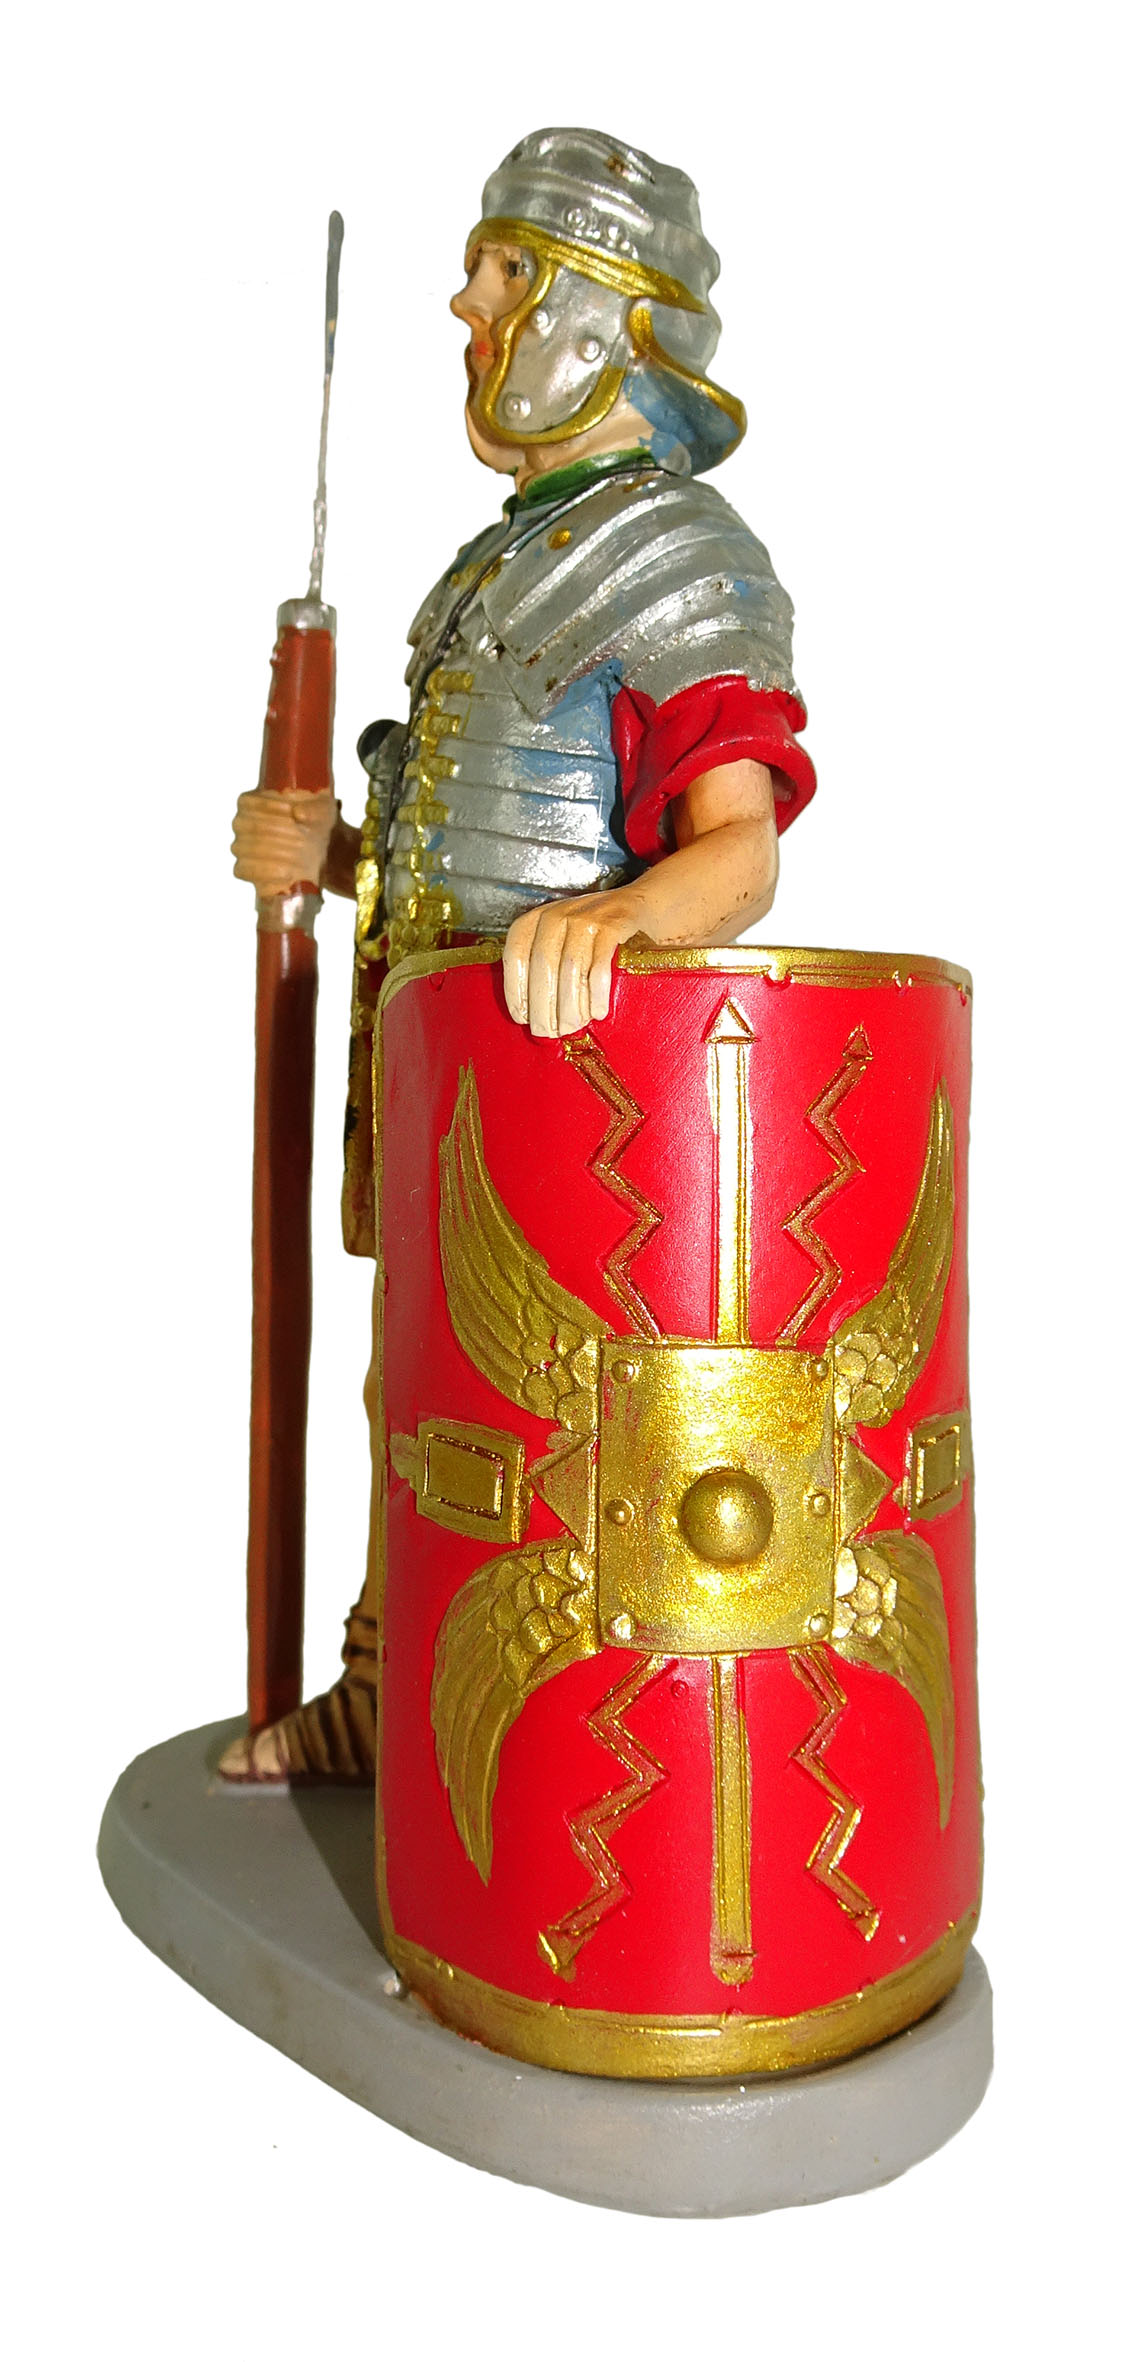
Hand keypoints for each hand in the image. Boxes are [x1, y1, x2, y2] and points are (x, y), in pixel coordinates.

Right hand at [231, 789, 338, 896]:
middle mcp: (242, 823)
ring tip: (299, 855)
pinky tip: (285, 873)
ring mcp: (241, 846)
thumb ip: (316, 808)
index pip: (247, 802)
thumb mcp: (324, 810)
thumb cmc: (317, 823)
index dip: (267, 805)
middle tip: (301, 838)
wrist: (323, 851)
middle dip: (276, 831)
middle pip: (248, 825)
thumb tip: (299, 814)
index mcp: (252, 802)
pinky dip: (264, 872)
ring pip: (245, 848)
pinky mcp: (245, 869)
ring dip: (274, 852)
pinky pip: (243, 869)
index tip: (290, 811)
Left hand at [503, 886, 652, 1037]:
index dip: (515, 991)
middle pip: (543, 966)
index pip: (515, 957)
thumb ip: (543, 965)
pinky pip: (599, 965)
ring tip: (573, 1026)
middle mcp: (557, 915)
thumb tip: (533, 1015)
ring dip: (570, 1004)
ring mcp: (585, 918)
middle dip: (544, 1006)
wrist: (638, 906)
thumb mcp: (560, 939)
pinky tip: (598, 1011)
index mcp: (535, 920)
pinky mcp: (613, 925)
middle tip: (550, 1032)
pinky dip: (597, 993)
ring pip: (570, 968)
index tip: (522, 1017)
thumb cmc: (593, 932)